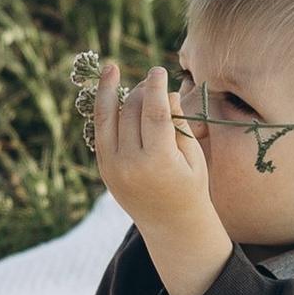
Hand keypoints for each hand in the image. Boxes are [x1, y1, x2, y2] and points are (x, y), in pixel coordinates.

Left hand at [93, 58, 230, 294]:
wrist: (170, 225)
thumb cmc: (190, 186)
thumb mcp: (193, 156)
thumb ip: (178, 124)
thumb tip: (166, 92)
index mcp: (159, 161)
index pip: (154, 113)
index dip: (155, 87)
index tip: (159, 70)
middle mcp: (131, 164)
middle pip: (131, 112)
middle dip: (140, 90)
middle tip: (150, 78)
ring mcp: (113, 168)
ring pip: (107, 119)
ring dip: (110, 93)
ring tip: (113, 71)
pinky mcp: (104, 169)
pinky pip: (100, 133)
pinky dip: (103, 112)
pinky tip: (106, 94)